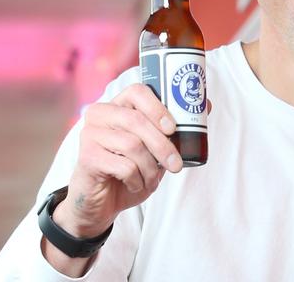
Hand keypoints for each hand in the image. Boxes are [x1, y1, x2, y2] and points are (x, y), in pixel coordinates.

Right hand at [53, 83, 181, 238]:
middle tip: (176, 164)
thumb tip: (207, 104)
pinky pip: (123, 166)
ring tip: (152, 178)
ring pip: (132, 145)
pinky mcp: (86, 157)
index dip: (157, 108)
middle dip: (162, 145)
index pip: (137, 91)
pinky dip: (137, 179)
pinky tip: (135, 184)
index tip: (172, 128)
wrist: (103, 202)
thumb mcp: (156, 147)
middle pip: (137, 121)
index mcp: (118, 104)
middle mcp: (100, 114)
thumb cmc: (131, 168)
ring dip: (150, 168)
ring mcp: (90, 134)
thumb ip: (174, 128)